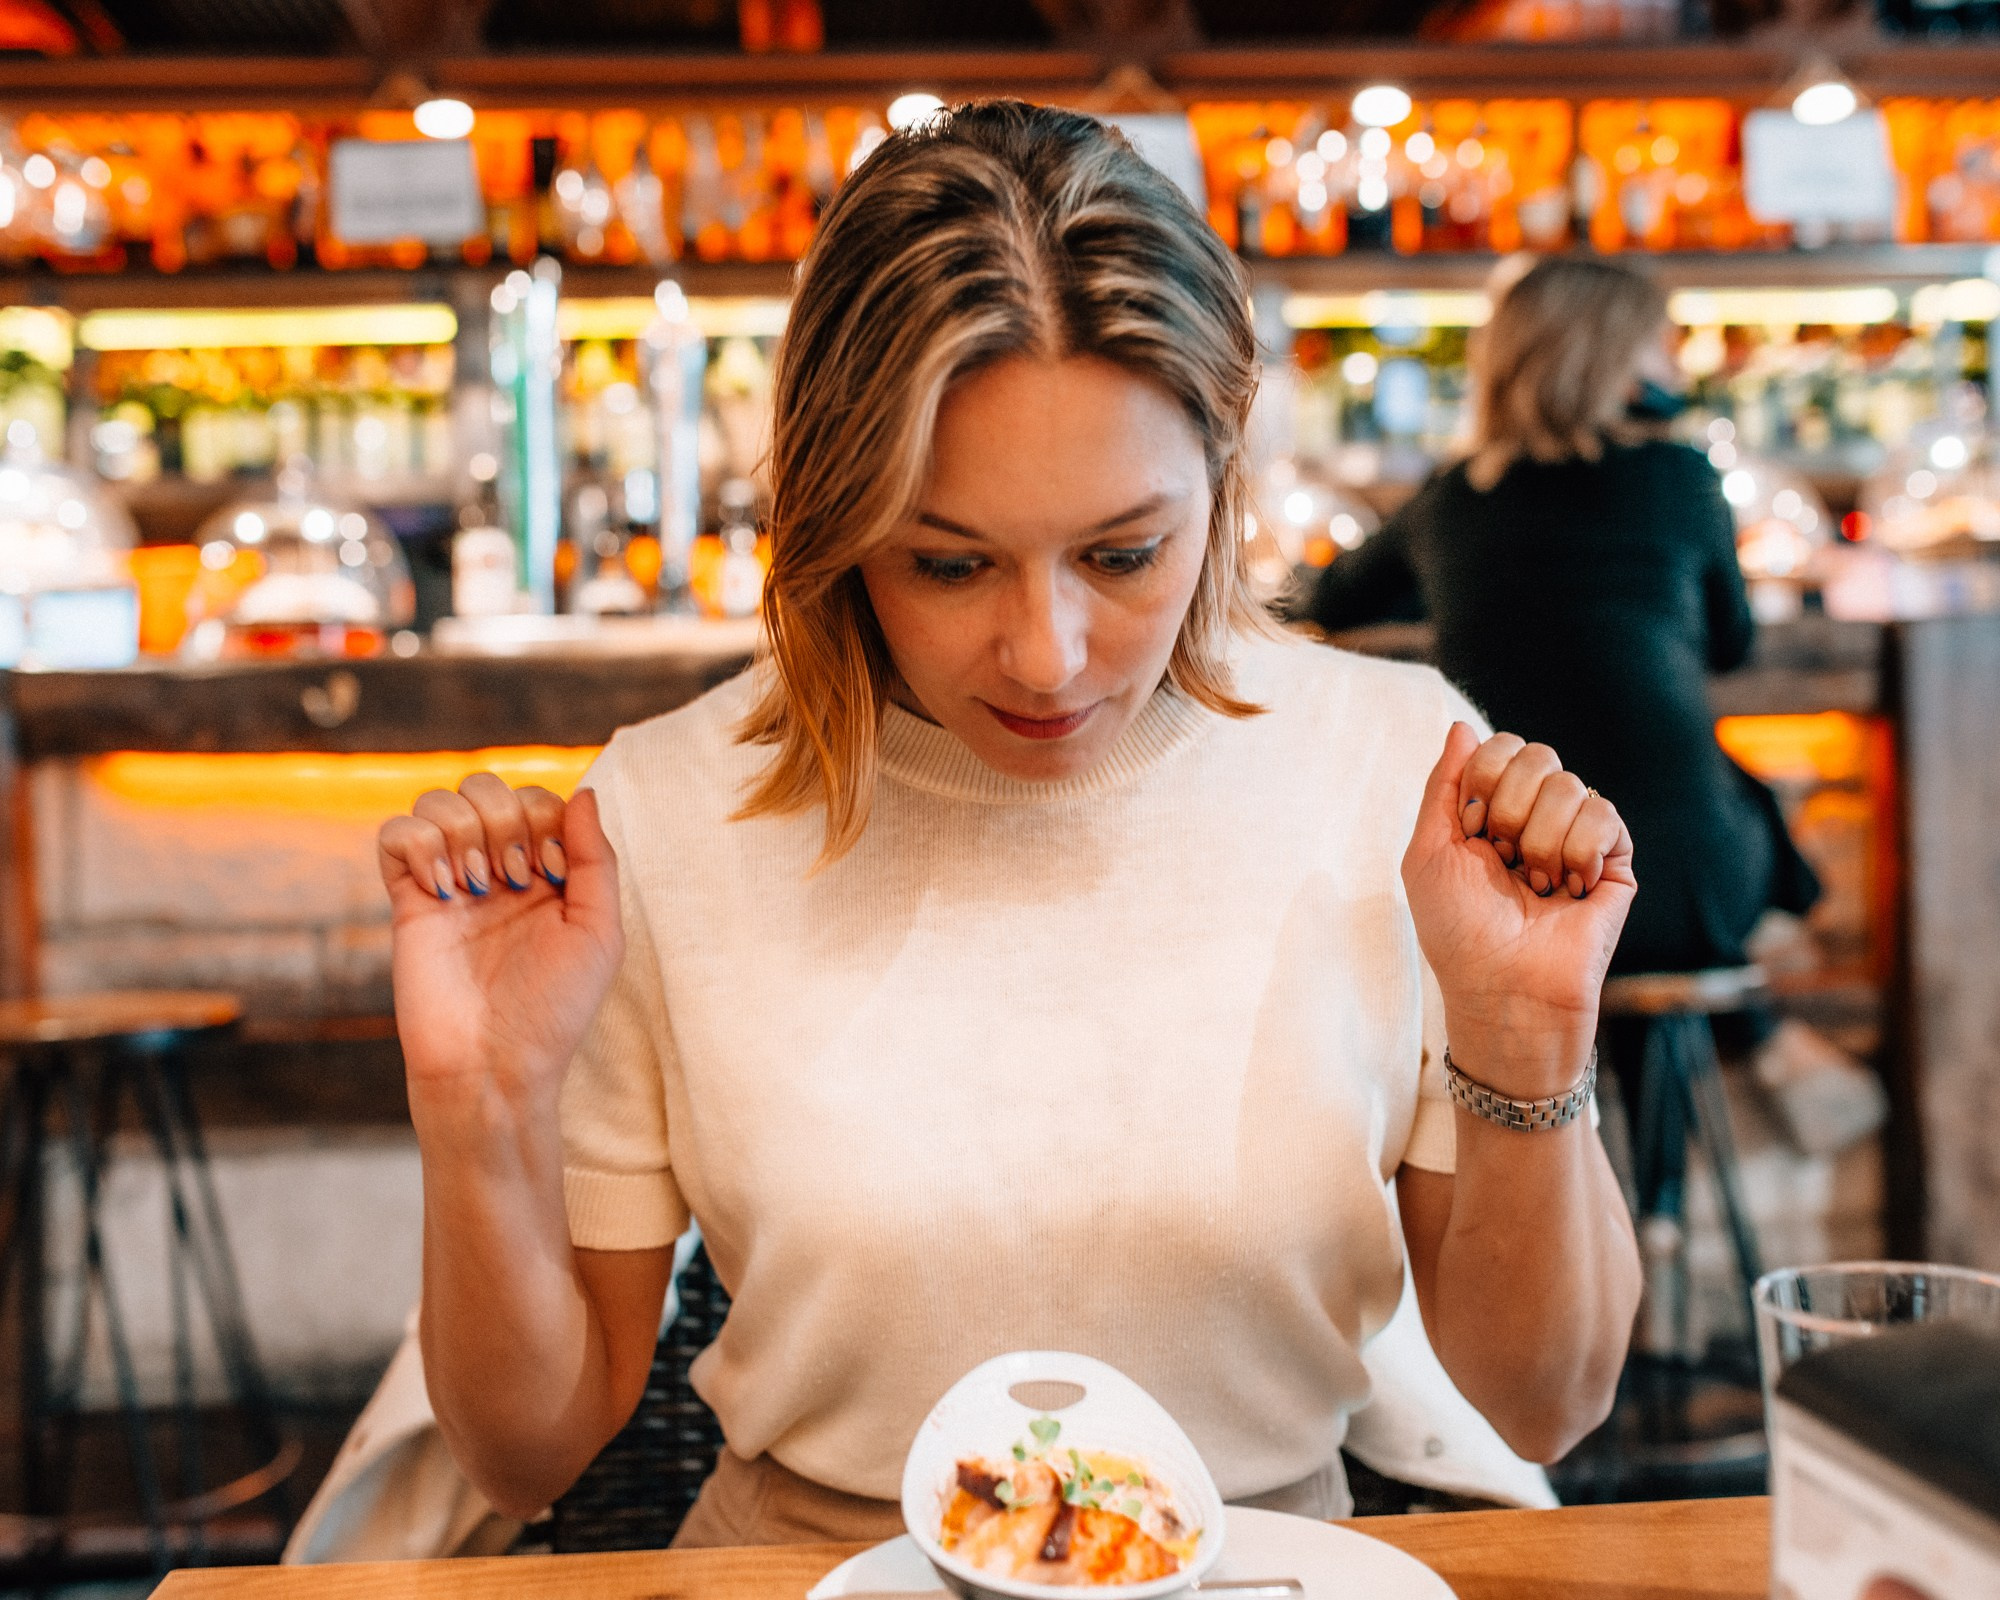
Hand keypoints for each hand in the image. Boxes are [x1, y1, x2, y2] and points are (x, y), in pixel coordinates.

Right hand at [377, 776, 624, 1112]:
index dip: (545, 817)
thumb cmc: (554, 1009)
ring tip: (478, 887)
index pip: (537, 797)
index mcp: (545, 872)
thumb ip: (597, 858)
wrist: (493, 1064)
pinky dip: (420, 844)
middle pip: (486, 785)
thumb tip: (584, 792)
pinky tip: (443, 888)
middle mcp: (496, 868)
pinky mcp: (407, 900)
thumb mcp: (599, 932)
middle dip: (504, 819)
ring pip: (438, 800)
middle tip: (514, 881)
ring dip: (463, 830)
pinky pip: (396, 833)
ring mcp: (450, 881)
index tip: (552, 873)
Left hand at [1401, 725, 1634, 1095]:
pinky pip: (1605, 815)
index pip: (1499, 746)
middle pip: (1538, 756)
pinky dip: (1578, 854)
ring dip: (1541, 844)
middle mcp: (1536, 815)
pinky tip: (1570, 890)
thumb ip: (1443, 785)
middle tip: (1503, 862)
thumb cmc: (1458, 931)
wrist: (1505, 988)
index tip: (1473, 830)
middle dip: (1510, 811)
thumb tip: (1461, 727)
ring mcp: (1577, 835)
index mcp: (1492, 809)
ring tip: (1535, 887)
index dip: (1484, 781)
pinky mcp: (1615, 860)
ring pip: (1571, 786)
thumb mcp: (1428, 853)